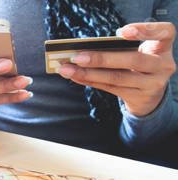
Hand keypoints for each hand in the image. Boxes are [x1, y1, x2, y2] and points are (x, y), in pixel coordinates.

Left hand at [58, 22, 176, 116]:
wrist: (151, 94)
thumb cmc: (139, 65)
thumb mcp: (140, 52)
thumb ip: (122, 47)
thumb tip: (84, 49)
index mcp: (163, 47)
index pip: (164, 33)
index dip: (145, 30)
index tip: (122, 32)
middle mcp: (162, 66)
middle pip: (133, 60)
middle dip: (102, 58)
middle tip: (77, 57)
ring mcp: (152, 84)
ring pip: (117, 78)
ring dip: (88, 73)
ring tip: (67, 69)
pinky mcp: (139, 97)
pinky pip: (110, 88)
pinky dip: (90, 81)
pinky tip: (75, 76)